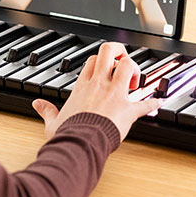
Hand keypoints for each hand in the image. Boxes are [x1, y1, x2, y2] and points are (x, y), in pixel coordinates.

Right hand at [31, 42, 155, 141]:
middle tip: (122, 62)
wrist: (80, 144)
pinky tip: (158, 103)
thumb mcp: (53, 121)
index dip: (101, 60)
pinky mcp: (127, 110)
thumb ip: (46, 110)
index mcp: (83, 87)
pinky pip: (144, 103)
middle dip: (119, 52)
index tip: (105, 67)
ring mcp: (114, 95)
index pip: (93, 61)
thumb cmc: (68, 133)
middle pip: (110, 53)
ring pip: (128, 67)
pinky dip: (153, 103)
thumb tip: (37, 104)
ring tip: (135, 80)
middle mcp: (99, 85)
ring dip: (134, 70)